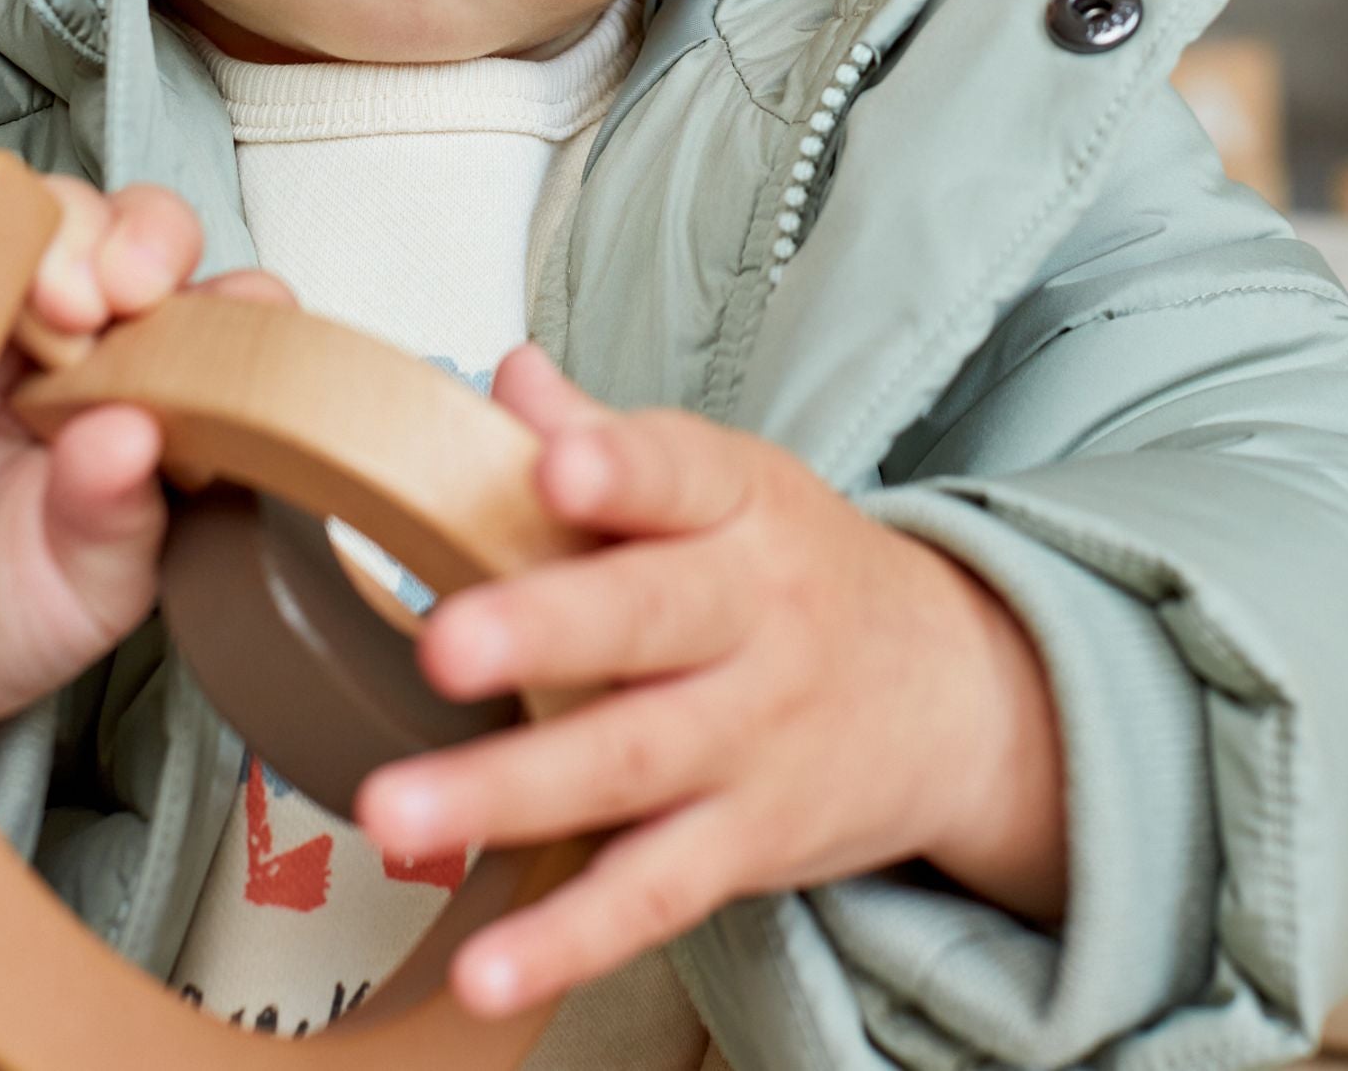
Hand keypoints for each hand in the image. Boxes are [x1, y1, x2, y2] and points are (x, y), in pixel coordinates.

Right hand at [0, 176, 291, 732]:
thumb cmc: (12, 607)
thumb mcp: (78, 591)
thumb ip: (113, 522)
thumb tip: (131, 439)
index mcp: (154, 383)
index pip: (214, 304)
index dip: (215, 294)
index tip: (179, 320)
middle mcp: (79, 329)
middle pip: (117, 228)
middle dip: (111, 242)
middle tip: (87, 304)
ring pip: (11, 209)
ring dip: (15, 228)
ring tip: (10, 292)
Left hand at [355, 345, 1065, 1016]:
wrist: (952, 691)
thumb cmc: (800, 572)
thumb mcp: (728, 484)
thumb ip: (613, 435)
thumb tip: (510, 377)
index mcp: (741, 506)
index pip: (683, 475)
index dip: (623, 468)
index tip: (557, 463)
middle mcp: (753, 617)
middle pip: (648, 621)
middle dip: (544, 631)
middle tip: (444, 646)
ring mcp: (751, 738)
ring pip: (629, 764)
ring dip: (510, 793)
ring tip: (396, 813)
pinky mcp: (745, 844)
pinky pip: (652, 894)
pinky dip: (568, 939)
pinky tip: (487, 969)